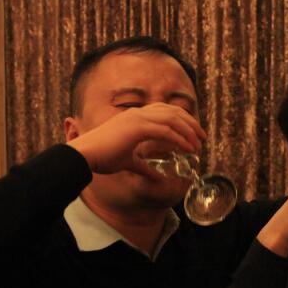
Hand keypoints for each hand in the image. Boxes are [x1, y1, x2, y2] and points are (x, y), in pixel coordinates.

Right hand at [66, 103, 205, 178]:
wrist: (85, 155)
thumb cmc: (101, 158)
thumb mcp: (128, 161)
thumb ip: (143, 166)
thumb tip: (156, 175)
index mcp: (135, 117)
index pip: (164, 111)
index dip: (182, 120)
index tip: (193, 133)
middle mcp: (138, 114)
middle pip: (173, 112)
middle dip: (190, 123)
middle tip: (202, 137)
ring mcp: (138, 119)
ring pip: (172, 119)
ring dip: (188, 131)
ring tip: (198, 144)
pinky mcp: (138, 128)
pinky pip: (166, 132)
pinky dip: (180, 139)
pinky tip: (188, 148)